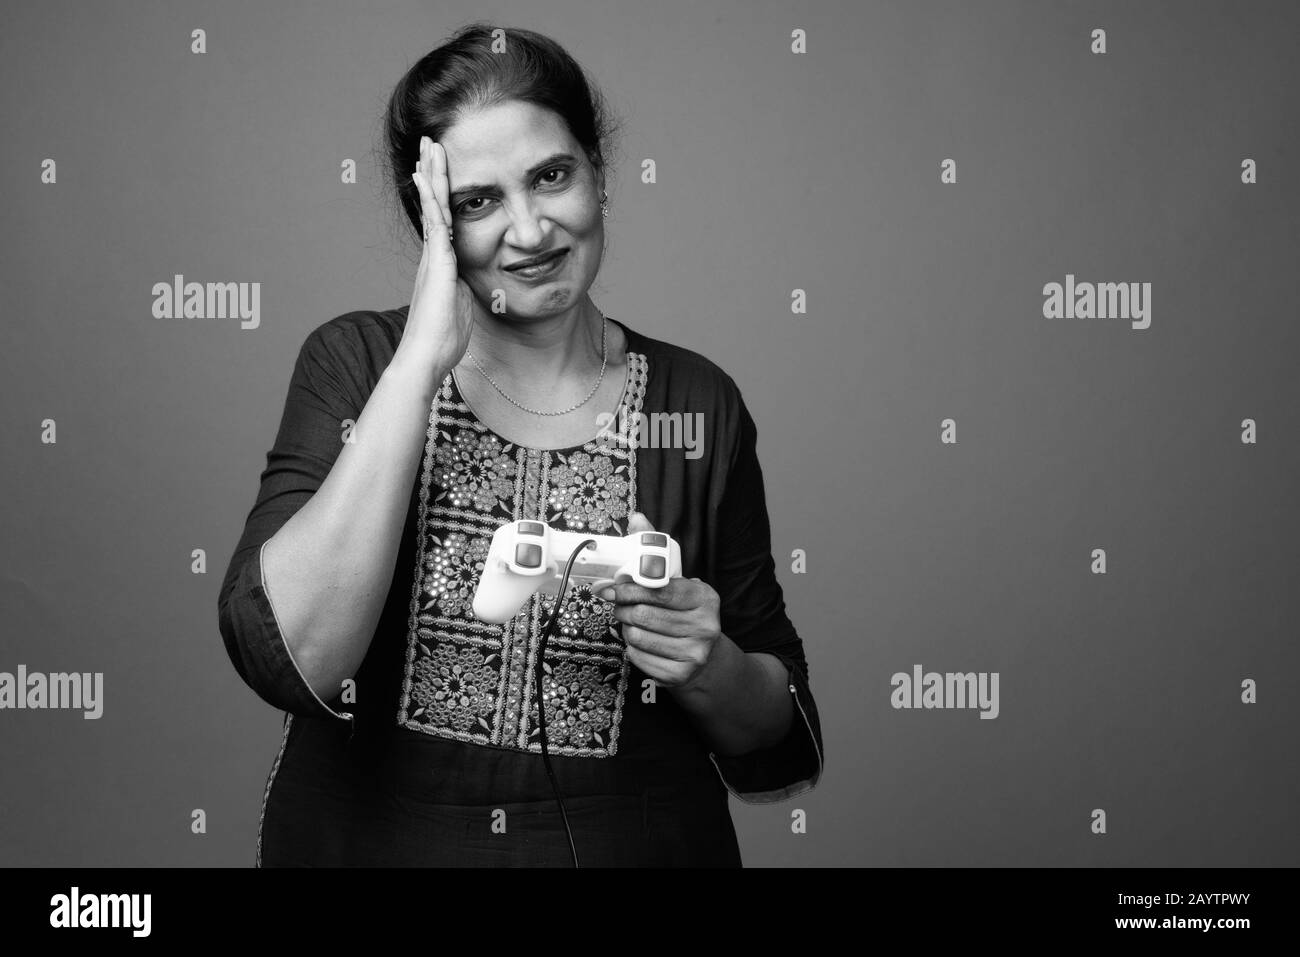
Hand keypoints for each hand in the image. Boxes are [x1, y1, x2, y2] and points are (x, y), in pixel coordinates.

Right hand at [401, 136, 475, 373]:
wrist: (425, 358)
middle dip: (433, 173)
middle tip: (430, 142)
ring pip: (433, 207)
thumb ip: (462, 290)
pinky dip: (433, 200)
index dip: (443, 193)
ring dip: (431, 175)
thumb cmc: (442, 341)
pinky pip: (436, 225)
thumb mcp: (461, 307)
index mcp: (442, 265)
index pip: (445, 219)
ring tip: (429, 145)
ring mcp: (433, 258)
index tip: (439, 169)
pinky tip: (426, 177)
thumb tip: (466, 283)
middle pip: (434, 205)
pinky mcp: (437, 265)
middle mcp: (434, 256)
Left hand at [598, 512, 722, 690]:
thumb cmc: (686, 614)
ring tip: (632, 622)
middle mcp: (705, 626)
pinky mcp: (679, 676)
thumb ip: (657, 552)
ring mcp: (694, 654)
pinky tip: (642, 642)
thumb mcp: (679, 582)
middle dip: (623, 608)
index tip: (613, 586)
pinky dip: (632, 648)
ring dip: (627, 628)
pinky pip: (638, 657)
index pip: (658, 590)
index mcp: (705, 598)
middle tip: (617, 605)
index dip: (630, 587)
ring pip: (637, 636)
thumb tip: (637, 517)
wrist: (706, 659)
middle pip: (643, 614)